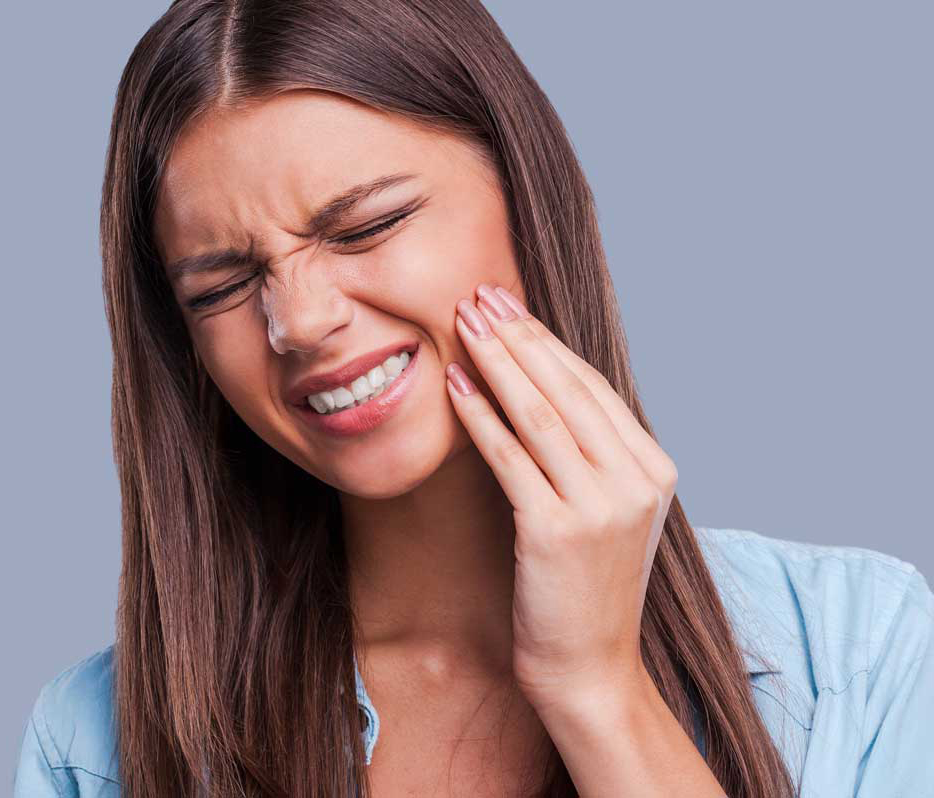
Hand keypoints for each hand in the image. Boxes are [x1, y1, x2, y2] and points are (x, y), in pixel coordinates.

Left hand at [445, 283, 677, 711]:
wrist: (589, 667)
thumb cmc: (585, 587)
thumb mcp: (608, 511)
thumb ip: (591, 454)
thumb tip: (542, 388)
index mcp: (654, 468)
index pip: (591, 387)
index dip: (544, 341)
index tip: (508, 305)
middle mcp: (636, 480)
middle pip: (566, 389)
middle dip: (517, 336)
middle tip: (478, 296)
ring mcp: (601, 505)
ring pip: (538, 413)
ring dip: (496, 361)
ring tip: (463, 324)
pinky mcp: (557, 530)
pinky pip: (510, 457)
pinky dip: (479, 415)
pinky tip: (455, 384)